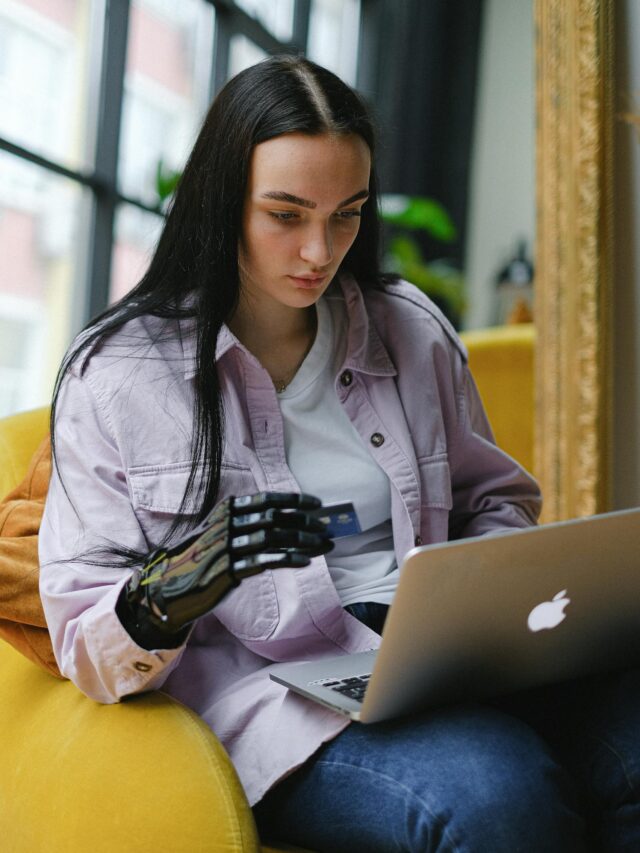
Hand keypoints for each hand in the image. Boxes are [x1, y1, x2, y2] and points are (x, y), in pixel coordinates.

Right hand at [124, 492, 331, 633]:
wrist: (170, 585)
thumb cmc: (200, 557)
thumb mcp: (219, 530)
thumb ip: (245, 522)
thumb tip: (282, 518)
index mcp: (227, 510)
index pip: (267, 499)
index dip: (295, 501)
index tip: (318, 506)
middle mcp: (227, 524)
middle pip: (274, 518)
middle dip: (305, 522)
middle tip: (326, 529)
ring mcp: (227, 547)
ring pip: (273, 538)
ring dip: (303, 541)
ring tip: (323, 546)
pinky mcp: (228, 570)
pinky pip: (264, 561)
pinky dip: (288, 559)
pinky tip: (305, 561)